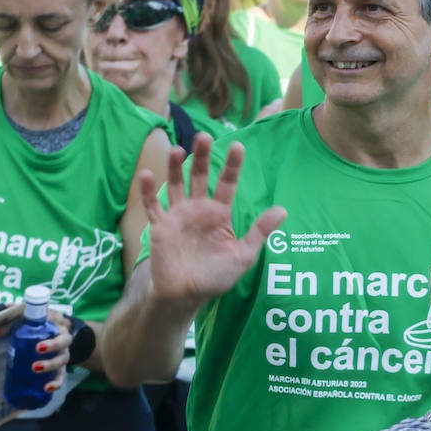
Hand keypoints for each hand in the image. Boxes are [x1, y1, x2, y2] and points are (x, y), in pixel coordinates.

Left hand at [0, 303, 70, 391]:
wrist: (39, 339)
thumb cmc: (28, 328)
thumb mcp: (18, 322)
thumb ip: (7, 325)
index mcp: (54, 326)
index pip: (58, 325)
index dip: (49, 326)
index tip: (38, 340)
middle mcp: (62, 340)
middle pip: (64, 342)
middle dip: (53, 346)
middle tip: (38, 349)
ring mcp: (62, 355)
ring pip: (63, 360)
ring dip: (51, 364)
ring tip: (35, 368)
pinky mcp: (60, 369)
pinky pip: (61, 377)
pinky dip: (56, 383)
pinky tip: (47, 388)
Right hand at [140, 134, 287, 310]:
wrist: (188, 294)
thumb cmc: (216, 276)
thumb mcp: (244, 255)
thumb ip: (260, 231)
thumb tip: (283, 210)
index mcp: (220, 214)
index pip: (227, 184)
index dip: (232, 166)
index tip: (238, 146)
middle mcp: (199, 209)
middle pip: (200, 177)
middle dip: (202, 157)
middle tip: (203, 136)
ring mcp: (178, 215)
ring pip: (176, 185)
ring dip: (176, 167)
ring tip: (178, 151)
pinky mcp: (161, 226)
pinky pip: (153, 206)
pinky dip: (148, 191)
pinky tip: (146, 175)